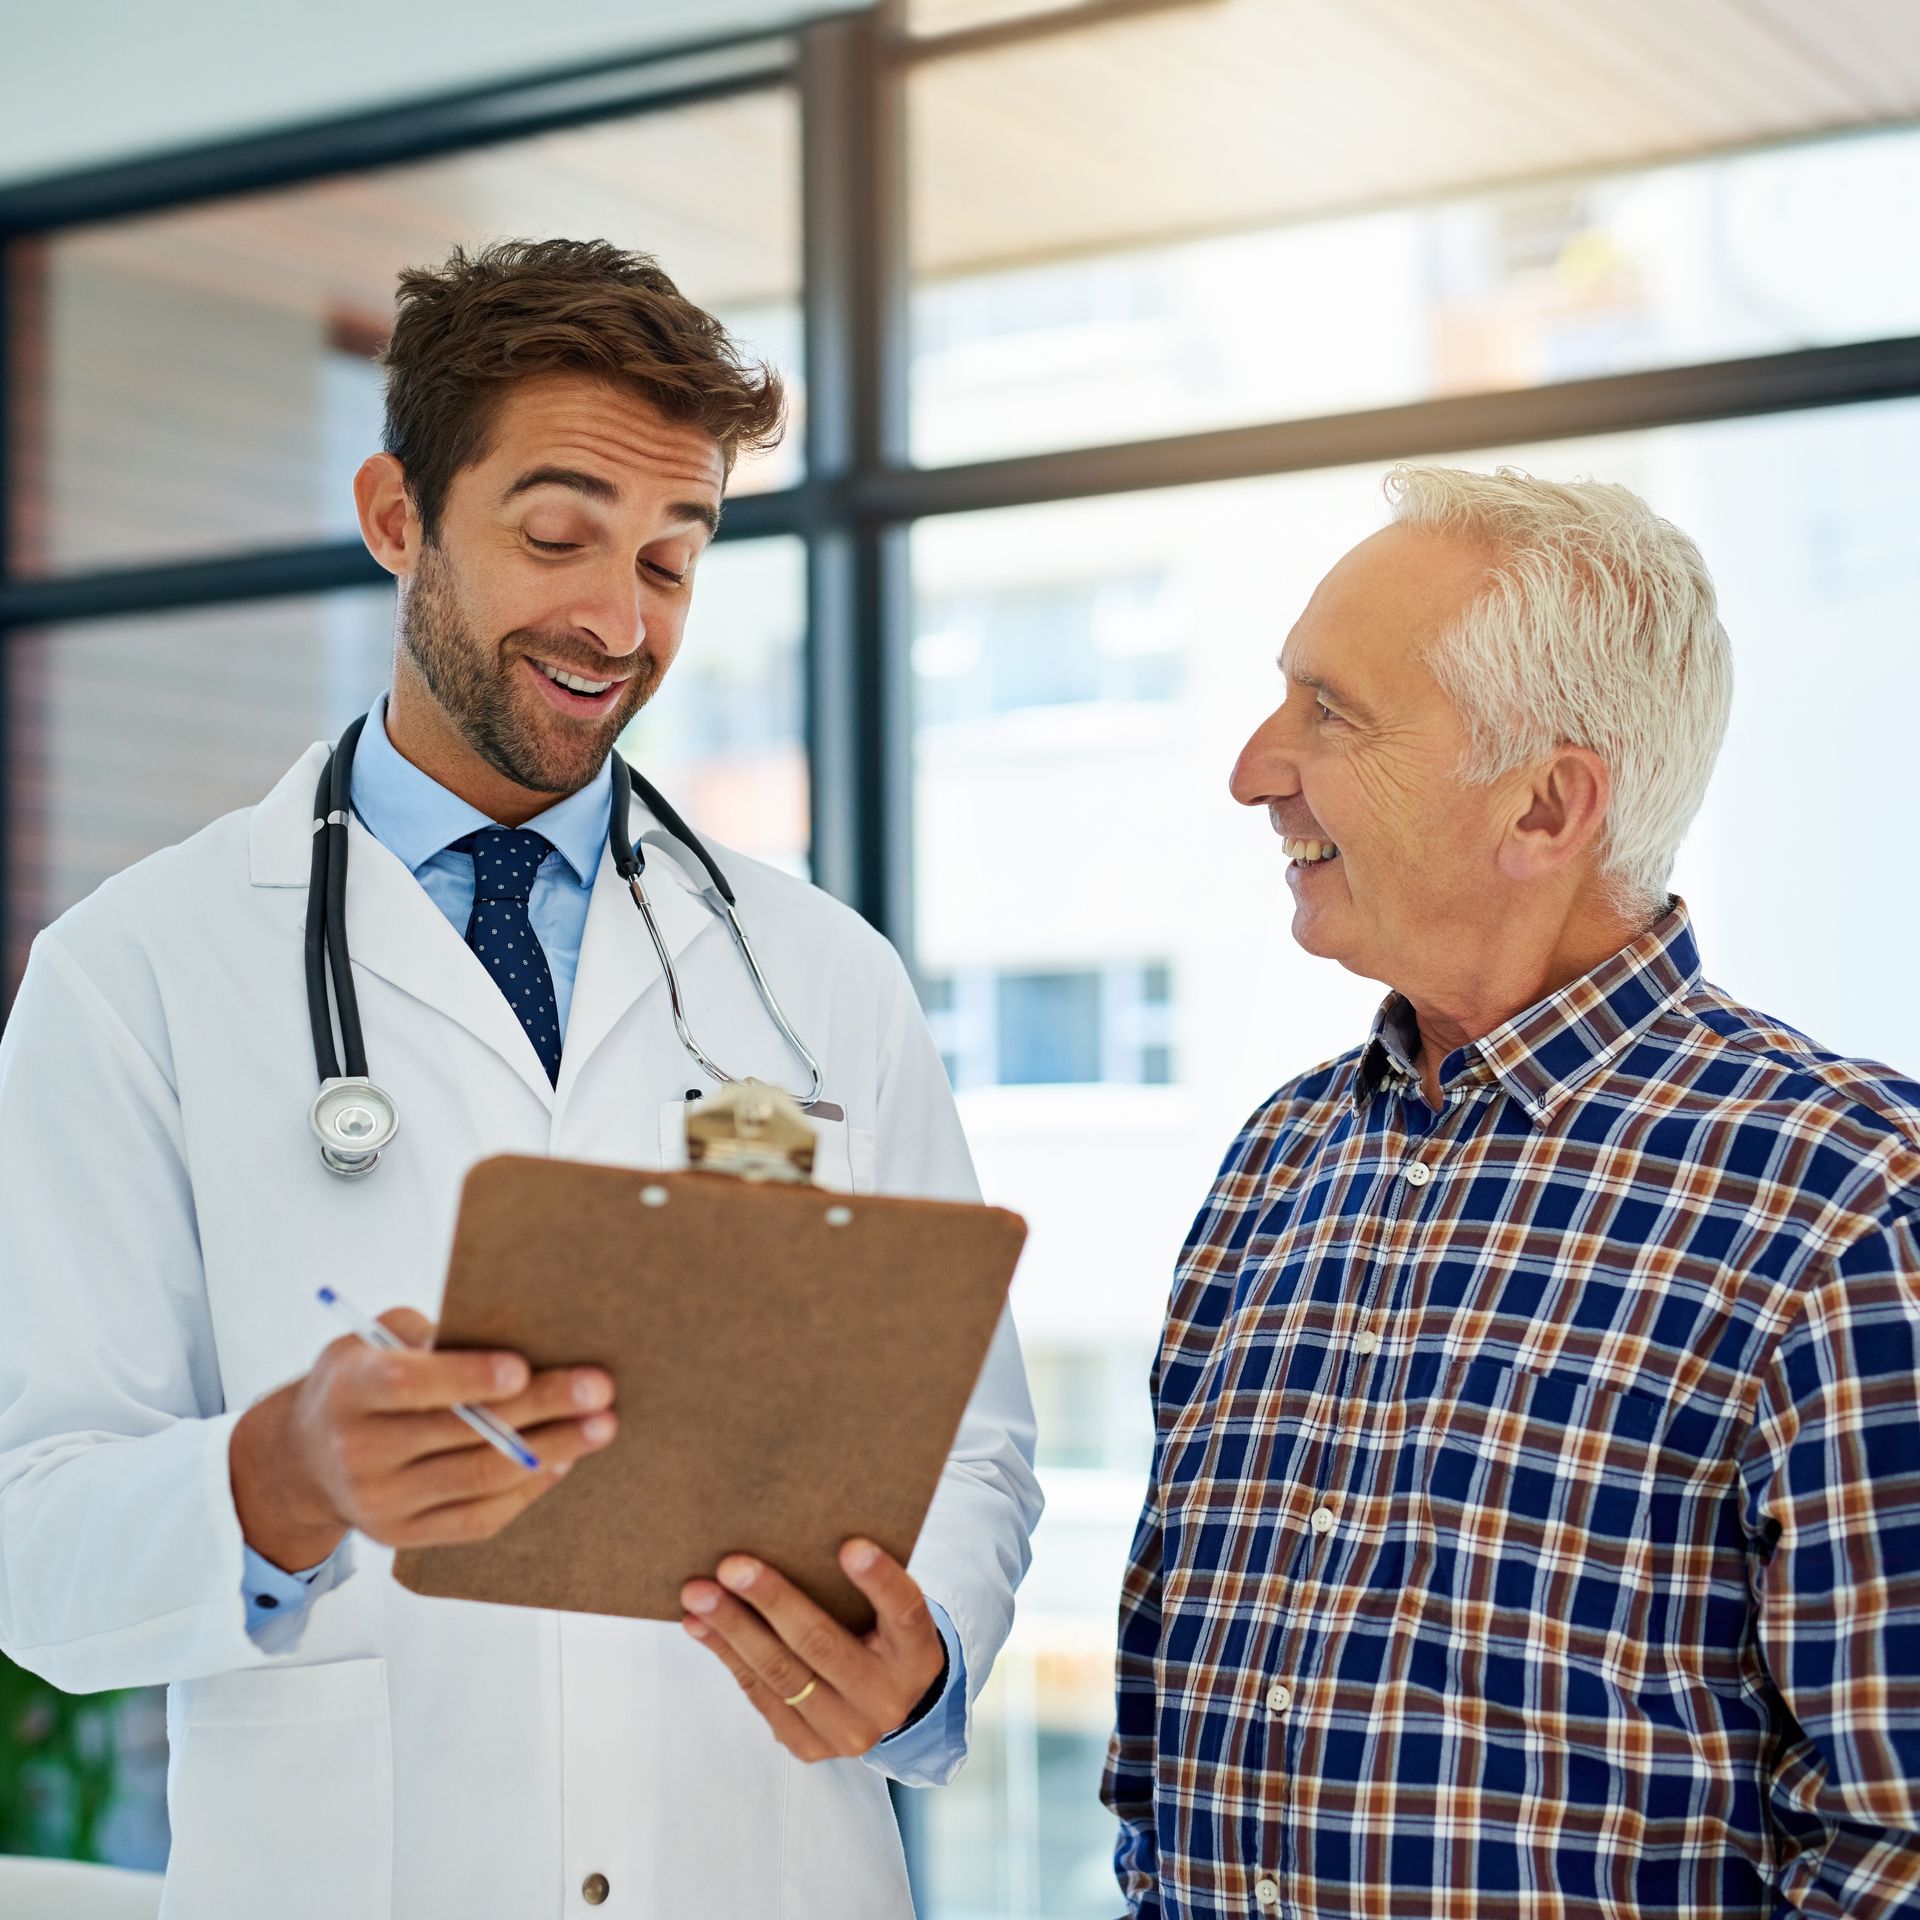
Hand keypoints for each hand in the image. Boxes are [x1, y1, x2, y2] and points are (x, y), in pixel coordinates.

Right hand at [231, 1307, 618, 1570]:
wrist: (303, 1458)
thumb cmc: (358, 1380)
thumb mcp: (371, 1340)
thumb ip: (427, 1335)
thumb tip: (508, 1331)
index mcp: (348, 1390)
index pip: (409, 1386)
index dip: (466, 1377)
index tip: (522, 1367)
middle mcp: (359, 1451)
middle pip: (461, 1433)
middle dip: (540, 1408)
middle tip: (599, 1388)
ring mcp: (380, 1502)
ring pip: (479, 1479)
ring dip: (550, 1450)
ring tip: (601, 1425)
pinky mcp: (402, 1536)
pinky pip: (477, 1518)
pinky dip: (527, 1489)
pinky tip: (564, 1460)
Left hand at [679, 1540, 945, 1763]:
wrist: (889, 1704)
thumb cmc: (881, 1634)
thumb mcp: (890, 1610)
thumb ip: (862, 1581)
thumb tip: (791, 1534)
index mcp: (917, 1653)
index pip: (904, 1612)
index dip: (879, 1580)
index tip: (850, 1545)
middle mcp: (887, 1699)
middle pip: (822, 1644)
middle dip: (771, 1600)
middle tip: (731, 1565)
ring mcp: (847, 1731)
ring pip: (780, 1674)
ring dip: (731, 1629)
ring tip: (698, 1594)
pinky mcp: (810, 1747)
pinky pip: (760, 1695)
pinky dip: (727, 1655)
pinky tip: (700, 1625)